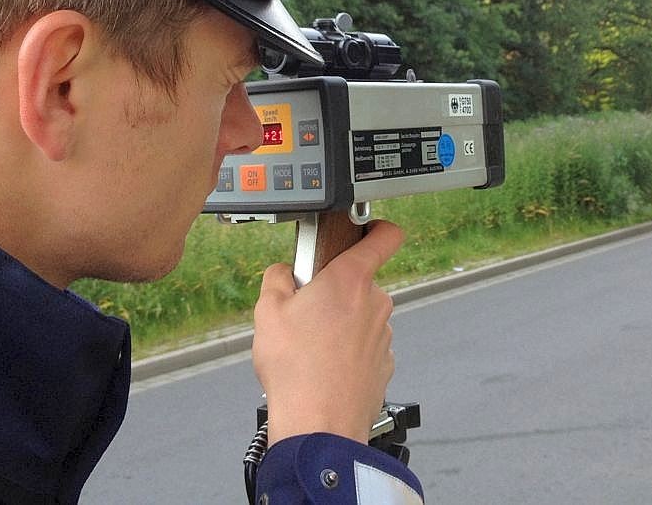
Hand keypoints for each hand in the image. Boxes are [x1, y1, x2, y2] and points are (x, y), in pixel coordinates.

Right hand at [252, 219, 403, 445]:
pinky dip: (347, 351)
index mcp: (350, 279)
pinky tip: (323, 367)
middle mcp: (375, 303)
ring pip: (360, 317)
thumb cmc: (296, 370)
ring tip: (309, 347)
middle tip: (305, 311)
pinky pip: (364, 346)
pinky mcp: (383, 364)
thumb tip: (284, 273)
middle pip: (358, 282)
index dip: (378, 226)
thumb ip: (277, 278)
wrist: (318, 425)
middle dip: (334, 291)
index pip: (384, 236)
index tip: (367, 227)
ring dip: (339, 324)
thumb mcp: (267, 311)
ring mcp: (383, 335)